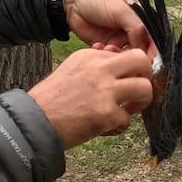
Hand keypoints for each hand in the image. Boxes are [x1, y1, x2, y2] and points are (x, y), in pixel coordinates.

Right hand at [28, 47, 152, 148]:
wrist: (35, 120)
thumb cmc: (52, 98)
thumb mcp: (72, 70)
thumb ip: (96, 66)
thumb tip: (120, 67)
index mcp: (90, 55)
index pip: (125, 54)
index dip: (130, 70)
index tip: (124, 82)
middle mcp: (99, 68)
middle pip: (142, 61)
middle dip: (147, 77)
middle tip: (138, 91)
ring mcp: (105, 90)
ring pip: (145, 89)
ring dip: (140, 102)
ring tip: (127, 110)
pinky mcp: (106, 114)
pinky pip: (128, 119)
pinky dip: (118, 127)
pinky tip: (104, 128)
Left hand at [62, 0, 157, 61]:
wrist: (72, 2)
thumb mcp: (120, 10)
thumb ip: (136, 28)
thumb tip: (145, 49)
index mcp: (141, 16)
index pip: (153, 37)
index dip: (153, 51)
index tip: (148, 62)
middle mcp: (133, 29)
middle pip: (142, 49)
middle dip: (133, 55)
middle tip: (124, 56)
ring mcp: (121, 38)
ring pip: (127, 55)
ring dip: (118, 55)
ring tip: (107, 47)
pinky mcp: (108, 45)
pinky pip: (113, 57)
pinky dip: (107, 55)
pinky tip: (98, 46)